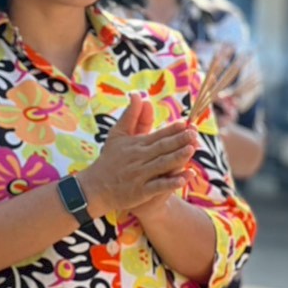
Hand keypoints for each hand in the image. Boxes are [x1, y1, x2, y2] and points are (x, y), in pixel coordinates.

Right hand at [76, 93, 196, 215]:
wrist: (94, 188)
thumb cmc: (110, 160)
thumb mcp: (117, 135)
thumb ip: (131, 116)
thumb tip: (138, 95)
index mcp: (135, 145)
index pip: (157, 135)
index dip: (172, 130)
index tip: (186, 124)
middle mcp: (138, 158)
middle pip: (161, 148)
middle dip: (178, 141)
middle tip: (194, 134)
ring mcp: (139, 175)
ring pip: (161, 165)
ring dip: (176, 157)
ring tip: (191, 149)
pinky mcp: (140, 192)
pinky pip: (157, 186)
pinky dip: (170, 183)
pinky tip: (184, 179)